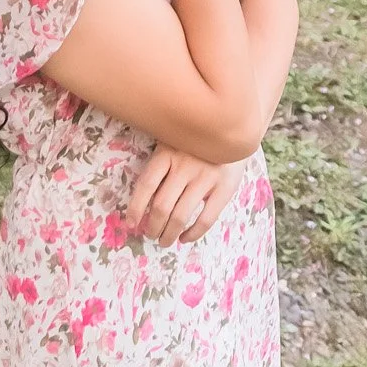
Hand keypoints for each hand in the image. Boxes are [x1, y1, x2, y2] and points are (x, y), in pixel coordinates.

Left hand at [125, 144, 247, 246]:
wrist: (236, 126)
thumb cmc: (197, 139)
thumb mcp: (174, 140)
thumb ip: (161, 162)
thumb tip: (143, 199)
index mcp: (167, 151)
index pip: (146, 184)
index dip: (135, 208)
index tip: (131, 224)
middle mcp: (185, 165)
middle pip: (161, 206)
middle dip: (152, 227)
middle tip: (149, 235)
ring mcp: (205, 177)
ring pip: (180, 216)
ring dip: (168, 234)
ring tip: (164, 240)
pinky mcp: (225, 187)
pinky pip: (206, 219)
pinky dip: (193, 234)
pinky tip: (185, 238)